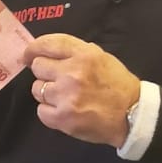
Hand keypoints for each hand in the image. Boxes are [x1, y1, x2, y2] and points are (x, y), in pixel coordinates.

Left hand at [25, 34, 139, 146]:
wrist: (132, 116)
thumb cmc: (117, 86)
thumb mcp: (101, 57)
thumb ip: (75, 52)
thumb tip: (45, 51)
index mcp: (84, 54)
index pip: (48, 44)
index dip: (33, 49)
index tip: (29, 55)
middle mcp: (72, 72)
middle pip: (38, 67)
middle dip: (45, 73)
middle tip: (58, 81)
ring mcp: (66, 96)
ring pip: (37, 89)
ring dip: (47, 93)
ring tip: (65, 98)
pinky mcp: (62, 118)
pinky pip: (41, 111)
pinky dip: (49, 112)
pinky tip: (64, 111)